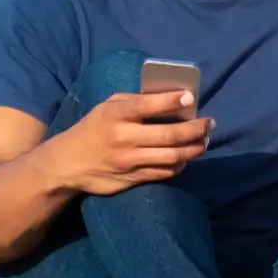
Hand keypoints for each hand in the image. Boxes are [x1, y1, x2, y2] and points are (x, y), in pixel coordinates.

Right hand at [44, 91, 215, 196]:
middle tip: (210, 124)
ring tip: (205, 141)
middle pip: (170, 135)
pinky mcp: (132, 179)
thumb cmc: (93, 128)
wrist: (67, 164)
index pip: (148, 105)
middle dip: (196, 129)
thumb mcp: (107, 107)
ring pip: (172, 157)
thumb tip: (172, 98)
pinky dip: (180, 164)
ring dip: (195, 148)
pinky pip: (164, 172)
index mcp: (116, 115)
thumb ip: (135, 101)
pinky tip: (187, 156)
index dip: (172, 101)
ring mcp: (129, 162)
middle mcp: (124, 138)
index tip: (191, 98)